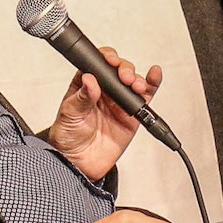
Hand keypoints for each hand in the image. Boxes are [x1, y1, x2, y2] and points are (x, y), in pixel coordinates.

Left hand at [49, 47, 162, 181]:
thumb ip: (82, 97)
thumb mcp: (69, 115)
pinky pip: (145, 97)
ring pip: (133, 81)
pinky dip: (152, 84)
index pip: (97, 65)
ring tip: (135, 84)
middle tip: (124, 78)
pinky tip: (154, 74)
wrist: (79, 164)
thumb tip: (89, 79)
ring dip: (138, 78)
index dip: (106, 58)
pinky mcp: (132, 115)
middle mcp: (104, 91)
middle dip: (124, 69)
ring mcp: (119, 102)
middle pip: (118, 70)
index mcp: (85, 85)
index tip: (110, 61)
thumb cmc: (68, 138)